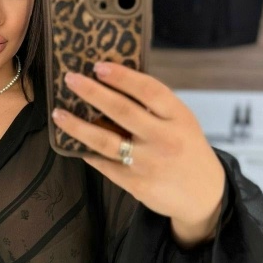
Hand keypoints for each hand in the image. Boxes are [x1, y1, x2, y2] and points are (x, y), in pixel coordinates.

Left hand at [52, 61, 225, 227]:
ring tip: (59, 114)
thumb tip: (111, 86)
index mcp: (178, 117)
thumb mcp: (182, 123)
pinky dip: (87, 151)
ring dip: (77, 126)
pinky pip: (104, 164)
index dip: (122, 76)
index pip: (148, 89)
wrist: (203, 195)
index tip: (98, 66)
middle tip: (70, 79)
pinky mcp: (136, 184)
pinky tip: (73, 143)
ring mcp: (148, 163)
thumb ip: (154, 108)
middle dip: (92, 92)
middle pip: (121, 111)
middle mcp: (164, 138)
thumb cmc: (187, 150)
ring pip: (104, 140)